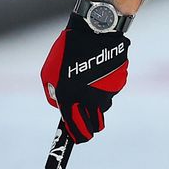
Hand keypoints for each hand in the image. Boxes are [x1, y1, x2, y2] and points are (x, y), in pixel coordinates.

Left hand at [41, 14, 129, 142]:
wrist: (94, 30)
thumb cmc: (67, 50)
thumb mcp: (50, 73)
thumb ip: (54, 94)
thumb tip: (61, 108)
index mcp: (71, 98)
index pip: (77, 129)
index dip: (78, 137)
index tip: (78, 138)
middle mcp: (90, 99)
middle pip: (95, 126)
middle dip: (90, 126)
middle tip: (85, 118)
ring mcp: (107, 91)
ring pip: (103, 108)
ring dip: (97, 103)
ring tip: (89, 84)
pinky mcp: (119, 82)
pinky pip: (110, 91)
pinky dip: (105, 86)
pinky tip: (99, 71)